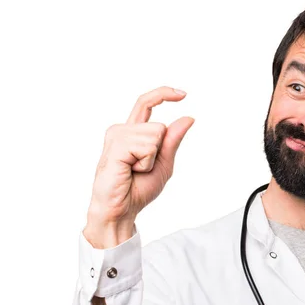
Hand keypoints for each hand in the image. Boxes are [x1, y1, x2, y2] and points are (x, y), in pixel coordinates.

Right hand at [85, 86, 194, 236]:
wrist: (121, 210)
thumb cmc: (137, 190)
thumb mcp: (163, 163)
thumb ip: (172, 141)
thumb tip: (188, 118)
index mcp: (132, 132)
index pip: (146, 103)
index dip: (164, 94)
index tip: (183, 94)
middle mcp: (122, 130)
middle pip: (159, 126)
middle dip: (159, 152)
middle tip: (140, 169)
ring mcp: (116, 136)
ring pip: (155, 134)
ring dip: (151, 159)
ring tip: (133, 170)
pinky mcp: (115, 145)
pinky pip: (147, 146)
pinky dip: (145, 162)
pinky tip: (129, 171)